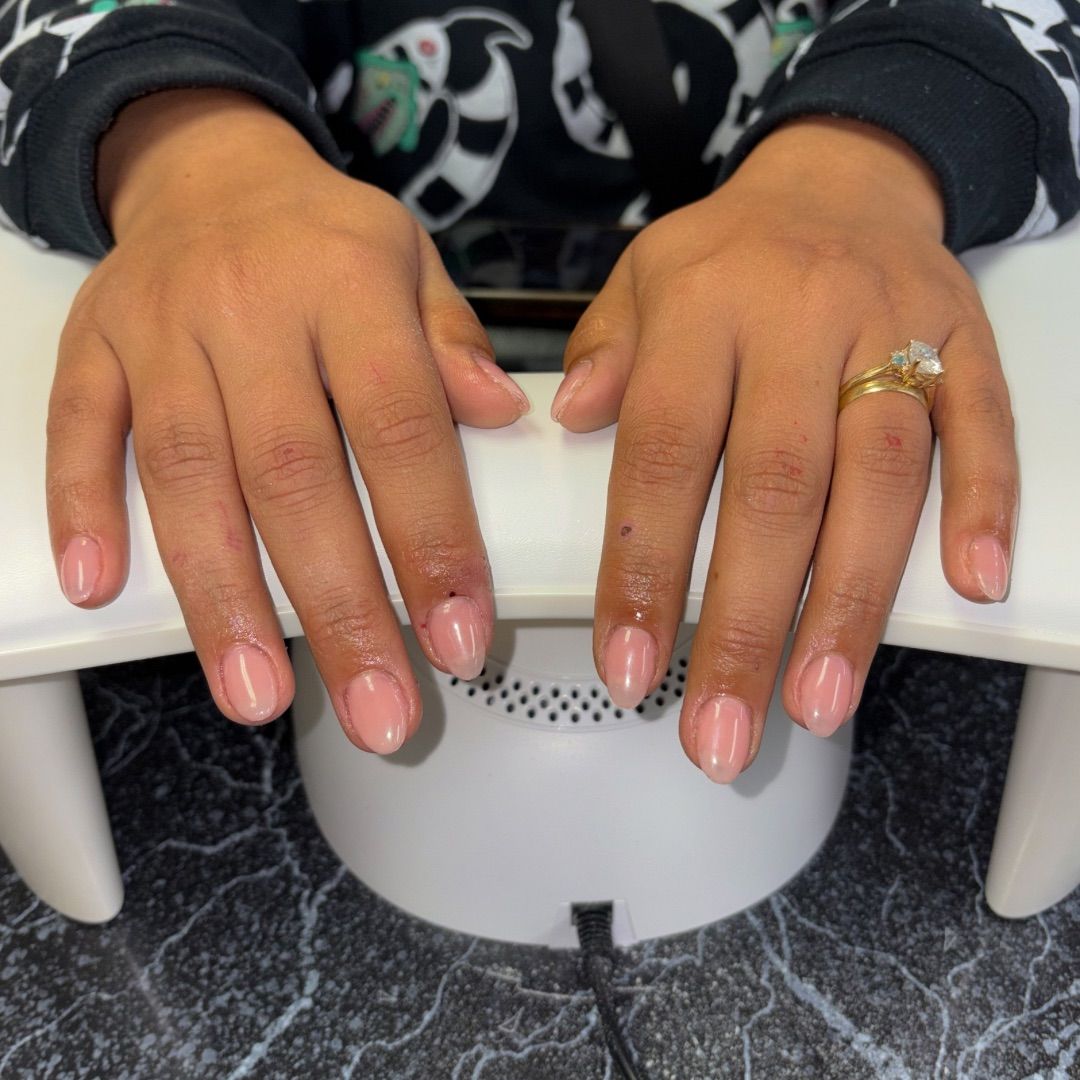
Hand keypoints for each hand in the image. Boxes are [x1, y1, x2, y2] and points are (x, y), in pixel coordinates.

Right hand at [47, 90, 528, 751]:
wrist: (212, 168)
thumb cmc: (327, 236)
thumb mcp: (414, 262)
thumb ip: (454, 344)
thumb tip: (504, 416)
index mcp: (350, 283)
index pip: (400, 426)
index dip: (431, 539)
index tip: (457, 637)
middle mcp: (251, 307)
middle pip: (294, 474)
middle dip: (338, 606)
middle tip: (377, 706)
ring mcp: (161, 328)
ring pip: (185, 473)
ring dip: (221, 596)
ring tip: (258, 694)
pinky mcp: (93, 347)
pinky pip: (78, 429)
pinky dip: (84, 508)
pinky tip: (102, 589)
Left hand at [553, 117, 1016, 781]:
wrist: (841, 178)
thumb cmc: (729, 252)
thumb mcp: (642, 278)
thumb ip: (605, 352)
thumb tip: (570, 419)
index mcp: (704, 304)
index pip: (665, 451)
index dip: (646, 568)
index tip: (631, 668)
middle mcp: (799, 317)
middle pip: (775, 487)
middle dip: (746, 623)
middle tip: (721, 732)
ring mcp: (893, 328)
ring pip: (881, 475)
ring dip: (851, 599)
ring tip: (818, 702)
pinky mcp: (964, 342)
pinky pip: (984, 423)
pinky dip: (983, 505)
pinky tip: (969, 590)